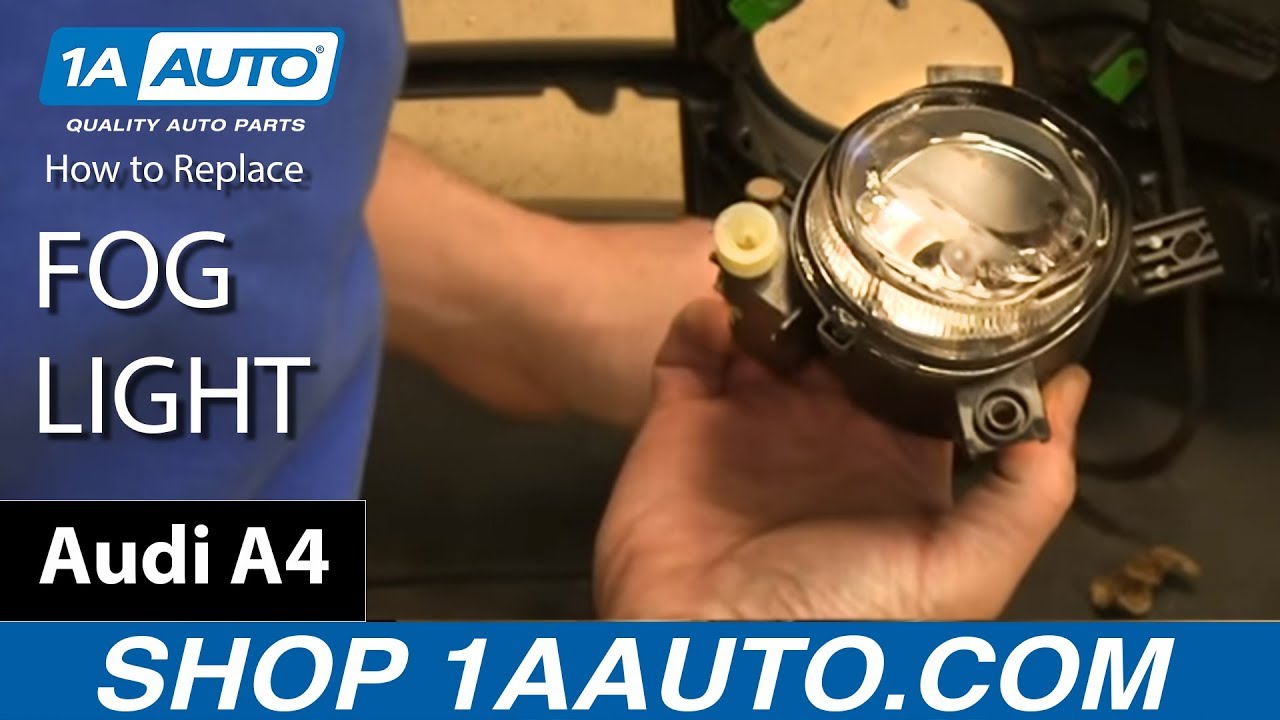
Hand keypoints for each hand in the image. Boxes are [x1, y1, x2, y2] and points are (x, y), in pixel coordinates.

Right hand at [595, 297, 1090, 619]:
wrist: (714, 657)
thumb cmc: (845, 628)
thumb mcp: (964, 570)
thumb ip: (1026, 491)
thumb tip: (1069, 393)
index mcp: (894, 454)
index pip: (916, 362)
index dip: (923, 311)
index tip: (934, 255)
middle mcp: (825, 427)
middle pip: (839, 327)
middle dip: (843, 277)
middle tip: (851, 232)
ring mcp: (752, 419)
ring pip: (768, 323)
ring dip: (775, 281)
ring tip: (786, 253)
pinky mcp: (686, 420)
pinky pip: (691, 348)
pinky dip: (704, 315)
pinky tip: (726, 310)